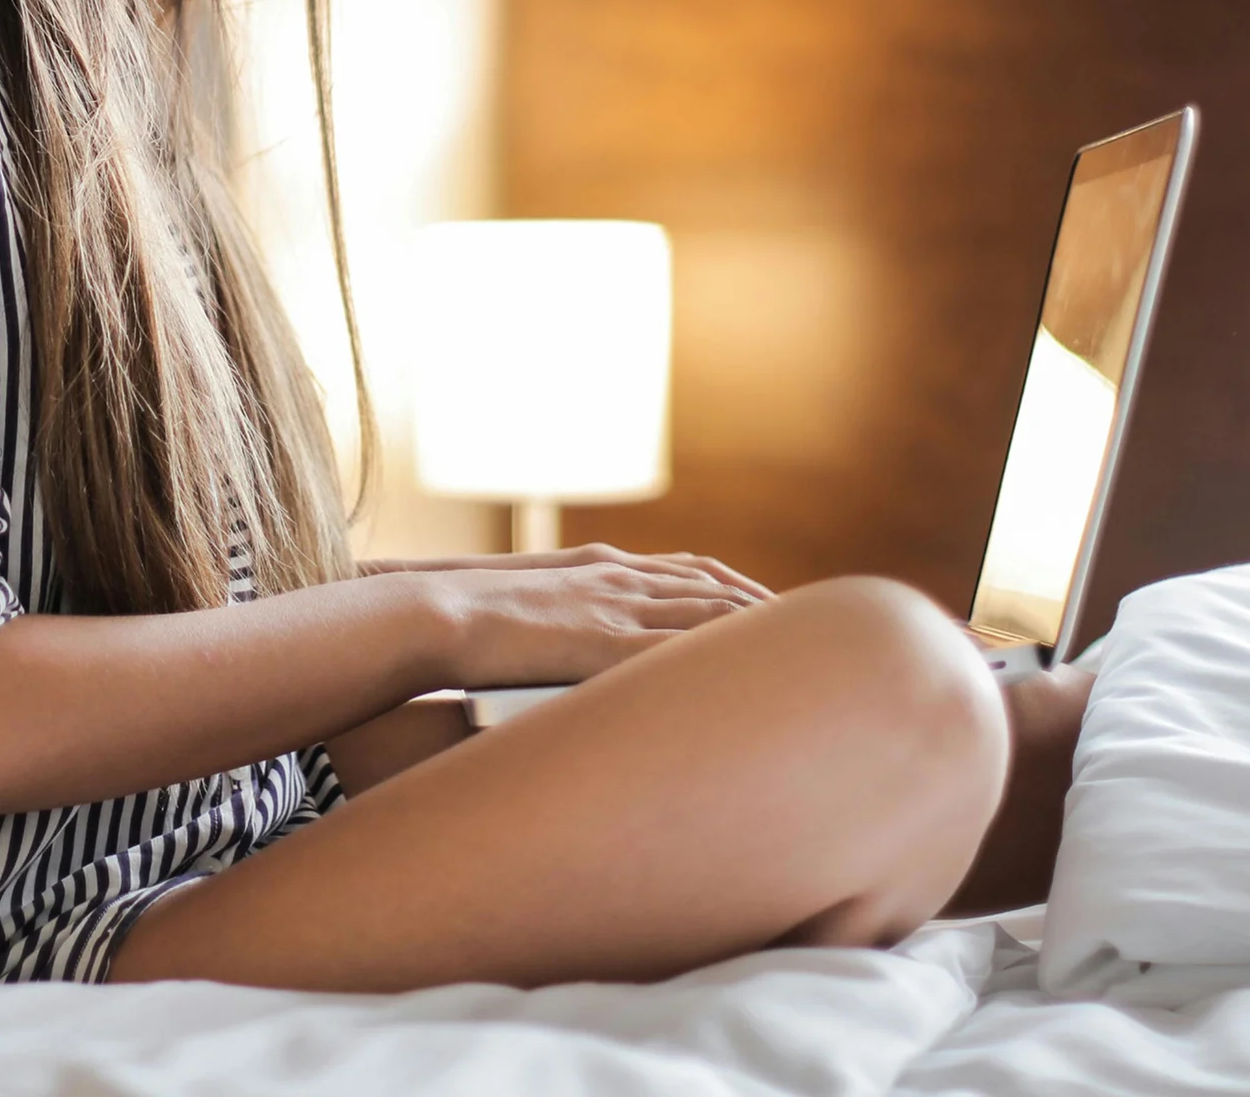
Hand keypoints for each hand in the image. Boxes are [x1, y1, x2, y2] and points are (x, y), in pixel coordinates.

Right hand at [395, 544, 775, 689]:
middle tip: (809, 632)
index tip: (769, 605)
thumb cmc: (468, 615)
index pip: (690, 570)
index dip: (735, 588)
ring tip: (798, 657)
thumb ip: (562, 614)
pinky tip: (747, 682)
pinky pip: (680, 653)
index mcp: (603, 566)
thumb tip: (572, 641)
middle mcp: (621, 580)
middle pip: (714, 589)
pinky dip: (719, 663)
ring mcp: (618, 610)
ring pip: (709, 617)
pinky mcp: (609, 645)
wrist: (441, 611)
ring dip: (756, 635)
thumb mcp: (526, 603)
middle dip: (763, 611)